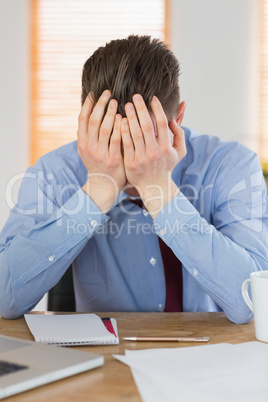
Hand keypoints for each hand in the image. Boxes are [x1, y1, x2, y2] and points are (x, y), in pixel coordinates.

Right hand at [77, 90, 125, 212]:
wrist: (103, 186)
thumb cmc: (98, 164)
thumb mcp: (88, 150)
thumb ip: (88, 134)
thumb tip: (89, 114)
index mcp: (82, 142)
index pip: (82, 118)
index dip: (89, 104)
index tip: (96, 92)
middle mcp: (88, 147)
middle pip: (93, 120)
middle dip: (101, 105)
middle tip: (109, 93)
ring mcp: (100, 153)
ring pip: (104, 128)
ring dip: (110, 113)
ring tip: (117, 102)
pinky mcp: (112, 159)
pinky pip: (116, 140)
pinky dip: (119, 128)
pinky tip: (124, 119)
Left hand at [121, 94, 185, 217]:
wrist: (154, 187)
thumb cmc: (166, 167)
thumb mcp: (179, 152)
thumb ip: (179, 135)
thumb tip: (173, 119)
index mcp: (166, 147)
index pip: (162, 123)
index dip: (157, 109)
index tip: (151, 98)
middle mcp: (154, 151)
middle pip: (147, 126)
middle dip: (141, 109)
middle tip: (135, 97)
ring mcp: (142, 158)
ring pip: (135, 134)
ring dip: (130, 117)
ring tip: (126, 105)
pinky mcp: (131, 163)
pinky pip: (126, 144)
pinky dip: (123, 132)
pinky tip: (120, 121)